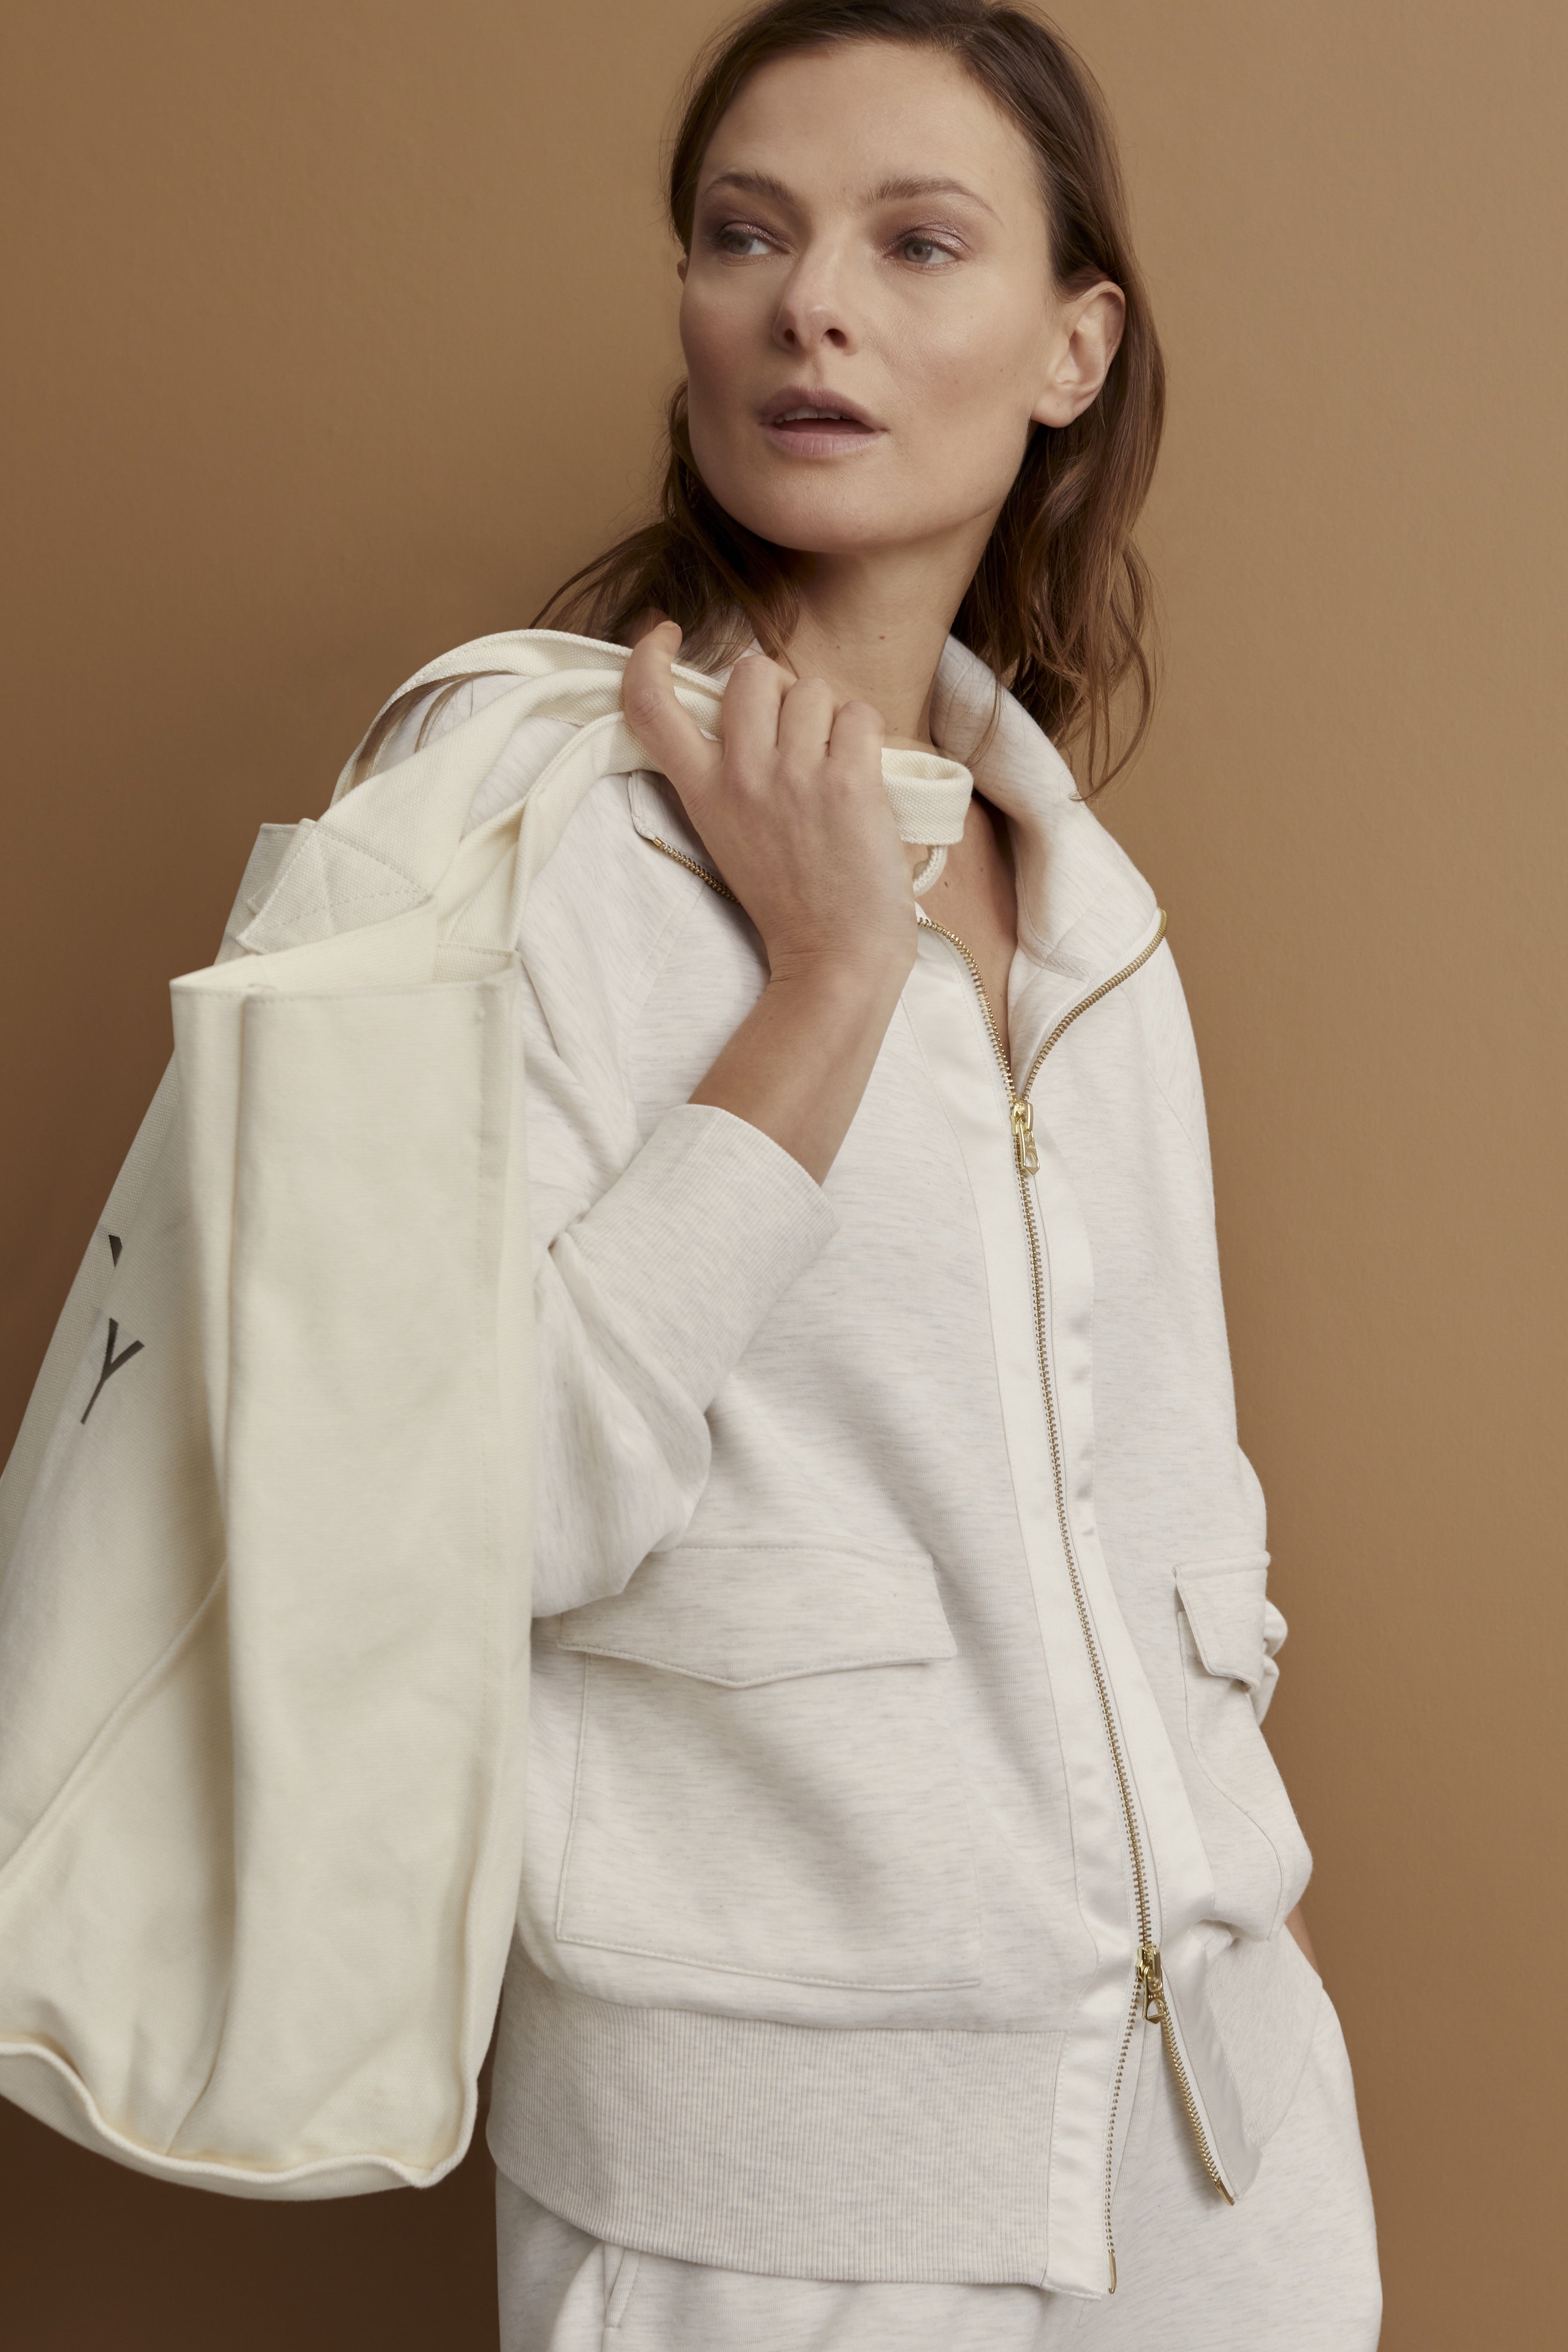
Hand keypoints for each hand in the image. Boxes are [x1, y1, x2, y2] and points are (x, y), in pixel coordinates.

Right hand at [622, 621, 915, 989]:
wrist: (835, 957)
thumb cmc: (793, 901)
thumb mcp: (731, 834)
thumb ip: (729, 773)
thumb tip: (756, 712)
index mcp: (702, 792)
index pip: (650, 706)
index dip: (649, 657)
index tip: (666, 635)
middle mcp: (740, 775)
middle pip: (751, 671)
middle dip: (781, 688)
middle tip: (798, 733)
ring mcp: (792, 776)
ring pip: (812, 688)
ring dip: (830, 717)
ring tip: (834, 768)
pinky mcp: (846, 782)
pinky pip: (859, 714)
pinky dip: (866, 738)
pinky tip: (863, 780)